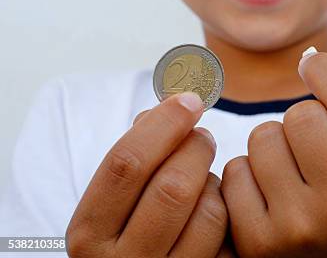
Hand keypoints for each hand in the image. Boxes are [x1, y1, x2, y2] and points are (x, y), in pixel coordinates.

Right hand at [66, 92, 228, 257]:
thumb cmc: (127, 234)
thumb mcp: (114, 202)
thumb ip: (135, 157)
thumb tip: (171, 106)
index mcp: (89, 232)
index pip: (126, 164)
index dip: (162, 124)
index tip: (188, 100)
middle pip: (173, 186)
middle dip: (195, 148)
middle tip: (202, 135)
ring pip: (208, 210)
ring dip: (213, 182)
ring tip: (203, 176)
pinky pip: (228, 233)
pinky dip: (227, 208)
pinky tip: (213, 203)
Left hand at [221, 52, 326, 256]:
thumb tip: (313, 59)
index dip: (325, 71)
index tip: (312, 65)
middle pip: (301, 116)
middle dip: (304, 119)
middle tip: (313, 146)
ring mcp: (299, 230)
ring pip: (263, 137)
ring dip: (273, 144)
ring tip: (293, 172)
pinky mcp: (257, 243)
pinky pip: (235, 169)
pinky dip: (248, 173)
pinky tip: (269, 196)